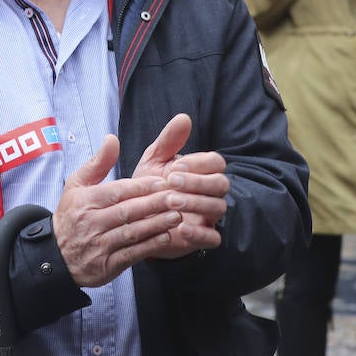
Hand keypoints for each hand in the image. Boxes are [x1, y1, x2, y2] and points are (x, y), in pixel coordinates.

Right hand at [52, 135, 184, 287]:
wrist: (56, 256)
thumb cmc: (72, 214)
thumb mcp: (76, 185)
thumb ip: (98, 162)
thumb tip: (112, 139)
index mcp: (85, 201)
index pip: (117, 191)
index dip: (141, 186)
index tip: (163, 181)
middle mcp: (91, 223)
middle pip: (127, 211)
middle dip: (154, 204)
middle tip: (177, 197)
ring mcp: (99, 246)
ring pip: (131, 233)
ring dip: (156, 225)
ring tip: (177, 215)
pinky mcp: (106, 266)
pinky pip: (131, 254)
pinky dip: (149, 246)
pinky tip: (166, 237)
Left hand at [132, 114, 228, 259]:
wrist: (134, 219)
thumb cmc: (148, 186)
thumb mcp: (154, 161)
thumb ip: (169, 141)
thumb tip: (184, 117)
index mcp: (202, 171)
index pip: (216, 163)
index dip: (200, 164)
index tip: (176, 167)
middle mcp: (210, 192)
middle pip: (221, 184)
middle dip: (198, 182)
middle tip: (172, 183)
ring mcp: (208, 216)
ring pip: (218, 208)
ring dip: (196, 204)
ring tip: (171, 202)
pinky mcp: (202, 238)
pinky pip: (213, 238)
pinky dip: (199, 233)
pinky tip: (181, 228)